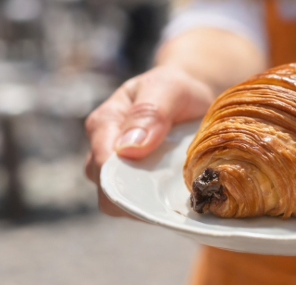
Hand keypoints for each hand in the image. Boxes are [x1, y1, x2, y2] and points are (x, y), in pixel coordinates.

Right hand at [84, 66, 214, 215]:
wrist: (194, 96)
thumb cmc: (175, 88)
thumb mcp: (168, 88)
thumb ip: (149, 112)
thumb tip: (127, 149)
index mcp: (105, 124)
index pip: (101, 163)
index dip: (123, 178)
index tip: (155, 181)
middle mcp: (105, 152)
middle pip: (108, 189)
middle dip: (137, 194)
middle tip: (174, 187)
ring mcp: (121, 171)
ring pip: (124, 203)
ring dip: (150, 202)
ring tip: (180, 189)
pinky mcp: (139, 186)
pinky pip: (143, 206)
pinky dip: (160, 205)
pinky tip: (181, 196)